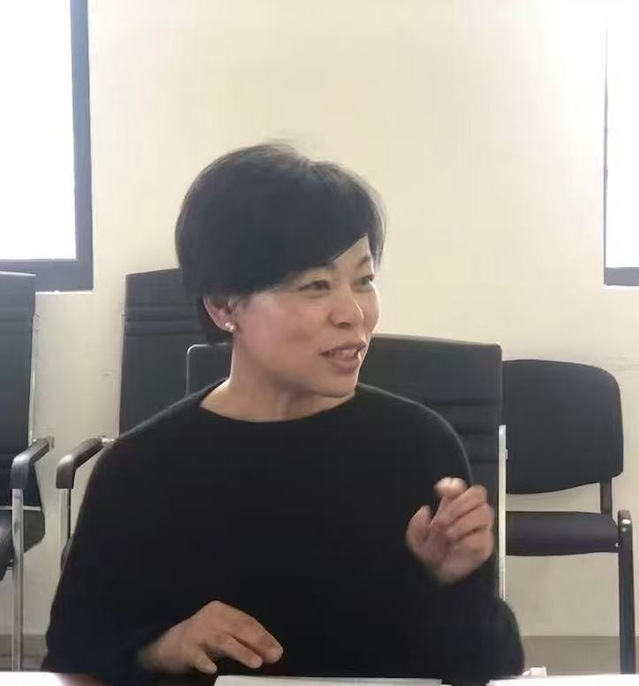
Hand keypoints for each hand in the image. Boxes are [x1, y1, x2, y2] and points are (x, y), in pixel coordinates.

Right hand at [137, 600, 282, 675]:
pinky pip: (197, 656)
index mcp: (222, 610)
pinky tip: (213, 669)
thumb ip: (246, 640)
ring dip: (241, 651)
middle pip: (238, 629)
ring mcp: (198, 632)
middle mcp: (211, 617)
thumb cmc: (204, 638)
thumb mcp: (225, 634)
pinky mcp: (186, 649)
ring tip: (256, 662)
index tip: (277, 650)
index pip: (247, 621)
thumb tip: (274, 651)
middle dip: (258, 643)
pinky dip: (205, 662)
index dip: (264, 635)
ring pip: (223, 641)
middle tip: (272, 656)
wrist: (169, 644)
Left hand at [405, 477, 493, 584]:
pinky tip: (456, 548)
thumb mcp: (415, 538)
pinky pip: (483, 536)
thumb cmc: (428, 551)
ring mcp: (480, 527)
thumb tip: (425, 510)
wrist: (437, 576)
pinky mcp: (486, 544)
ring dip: (462, 524)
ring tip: (448, 537)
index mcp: (451, 505)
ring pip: (483, 513)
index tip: (440, 492)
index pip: (460, 486)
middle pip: (478, 494)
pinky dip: (467, 541)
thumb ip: (417, 524)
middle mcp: (468, 512)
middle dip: (458, 506)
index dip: (453, 484)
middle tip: (442, 522)